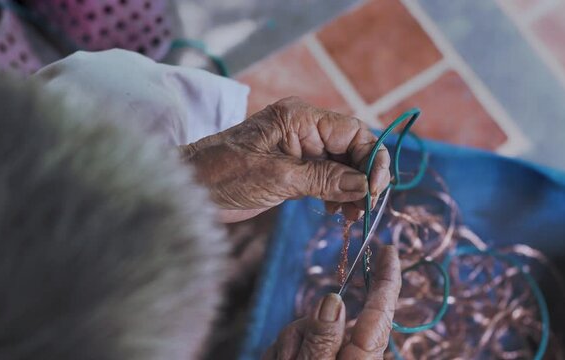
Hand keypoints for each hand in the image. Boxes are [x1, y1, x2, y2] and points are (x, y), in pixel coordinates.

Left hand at [180, 97, 390, 222]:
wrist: (188, 188)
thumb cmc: (224, 174)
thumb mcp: (278, 177)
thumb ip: (324, 180)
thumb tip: (364, 187)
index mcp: (300, 119)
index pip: (352, 132)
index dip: (372, 158)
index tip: (376, 189)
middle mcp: (304, 129)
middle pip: (351, 149)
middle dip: (363, 178)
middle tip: (366, 209)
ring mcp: (299, 150)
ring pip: (342, 166)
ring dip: (352, 190)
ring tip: (352, 216)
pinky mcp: (293, 169)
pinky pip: (326, 178)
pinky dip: (336, 194)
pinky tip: (337, 212)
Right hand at [263, 245, 400, 358]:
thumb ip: (322, 336)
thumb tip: (333, 300)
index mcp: (362, 358)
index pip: (380, 312)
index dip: (387, 279)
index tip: (389, 250)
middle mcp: (349, 355)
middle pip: (329, 316)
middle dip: (304, 330)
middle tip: (290, 357)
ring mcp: (329, 356)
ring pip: (304, 327)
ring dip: (289, 345)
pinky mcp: (312, 357)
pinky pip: (292, 342)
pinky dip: (283, 353)